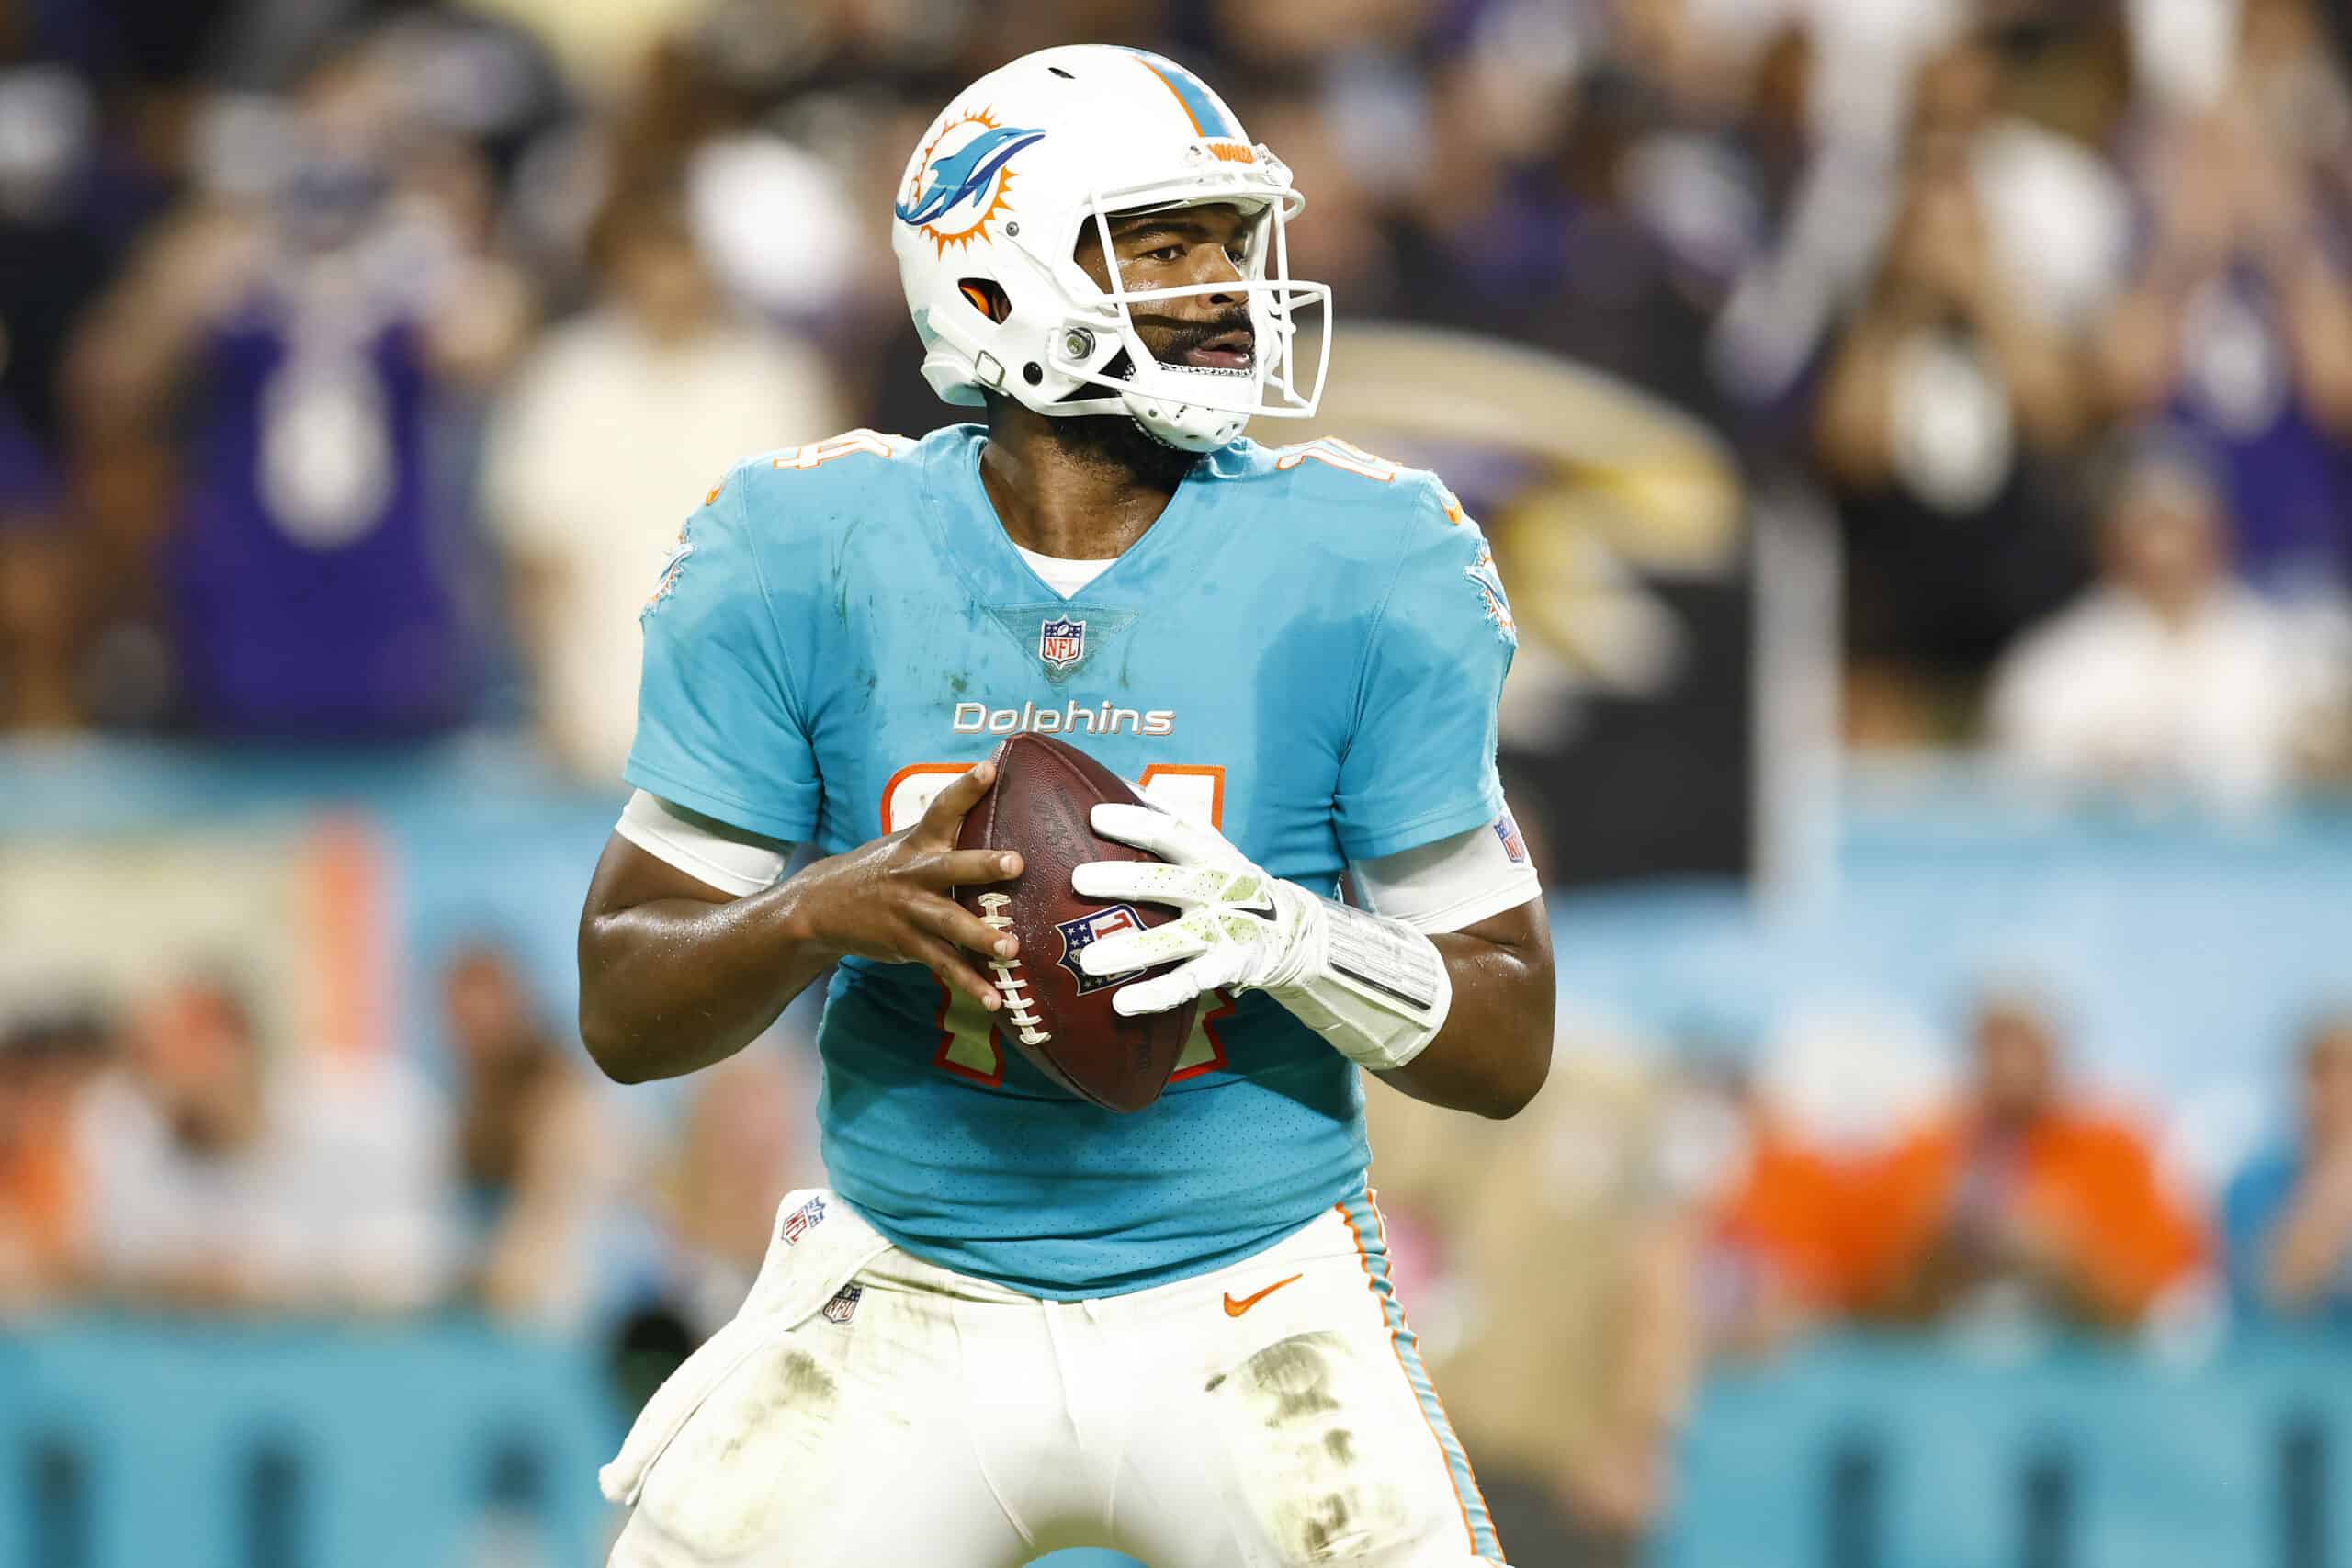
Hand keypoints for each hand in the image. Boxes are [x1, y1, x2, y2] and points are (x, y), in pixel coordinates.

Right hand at [788, 763, 1025, 1011]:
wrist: (821, 908)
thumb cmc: (878, 870)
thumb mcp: (903, 844)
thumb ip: (943, 831)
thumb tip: (989, 795)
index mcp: (918, 843)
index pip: (943, 809)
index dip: (965, 788)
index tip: (989, 768)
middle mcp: (916, 874)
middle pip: (952, 867)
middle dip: (983, 865)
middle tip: (1016, 863)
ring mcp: (910, 911)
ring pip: (950, 923)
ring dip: (982, 936)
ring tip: (1012, 948)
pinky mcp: (907, 944)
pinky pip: (943, 965)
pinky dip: (969, 984)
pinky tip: (995, 999)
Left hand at [1071, 803, 1320, 1016]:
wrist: (1291, 929)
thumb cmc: (1231, 879)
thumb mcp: (1210, 843)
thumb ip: (1170, 815)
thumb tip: (1121, 781)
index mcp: (1208, 853)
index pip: (1171, 831)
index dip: (1136, 823)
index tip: (1095, 816)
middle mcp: (1215, 888)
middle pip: (1165, 882)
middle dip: (1122, 880)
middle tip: (1077, 880)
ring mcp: (1220, 930)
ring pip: (1172, 940)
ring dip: (1131, 950)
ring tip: (1088, 960)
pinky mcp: (1225, 967)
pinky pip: (1186, 982)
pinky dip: (1156, 995)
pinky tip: (1121, 1004)